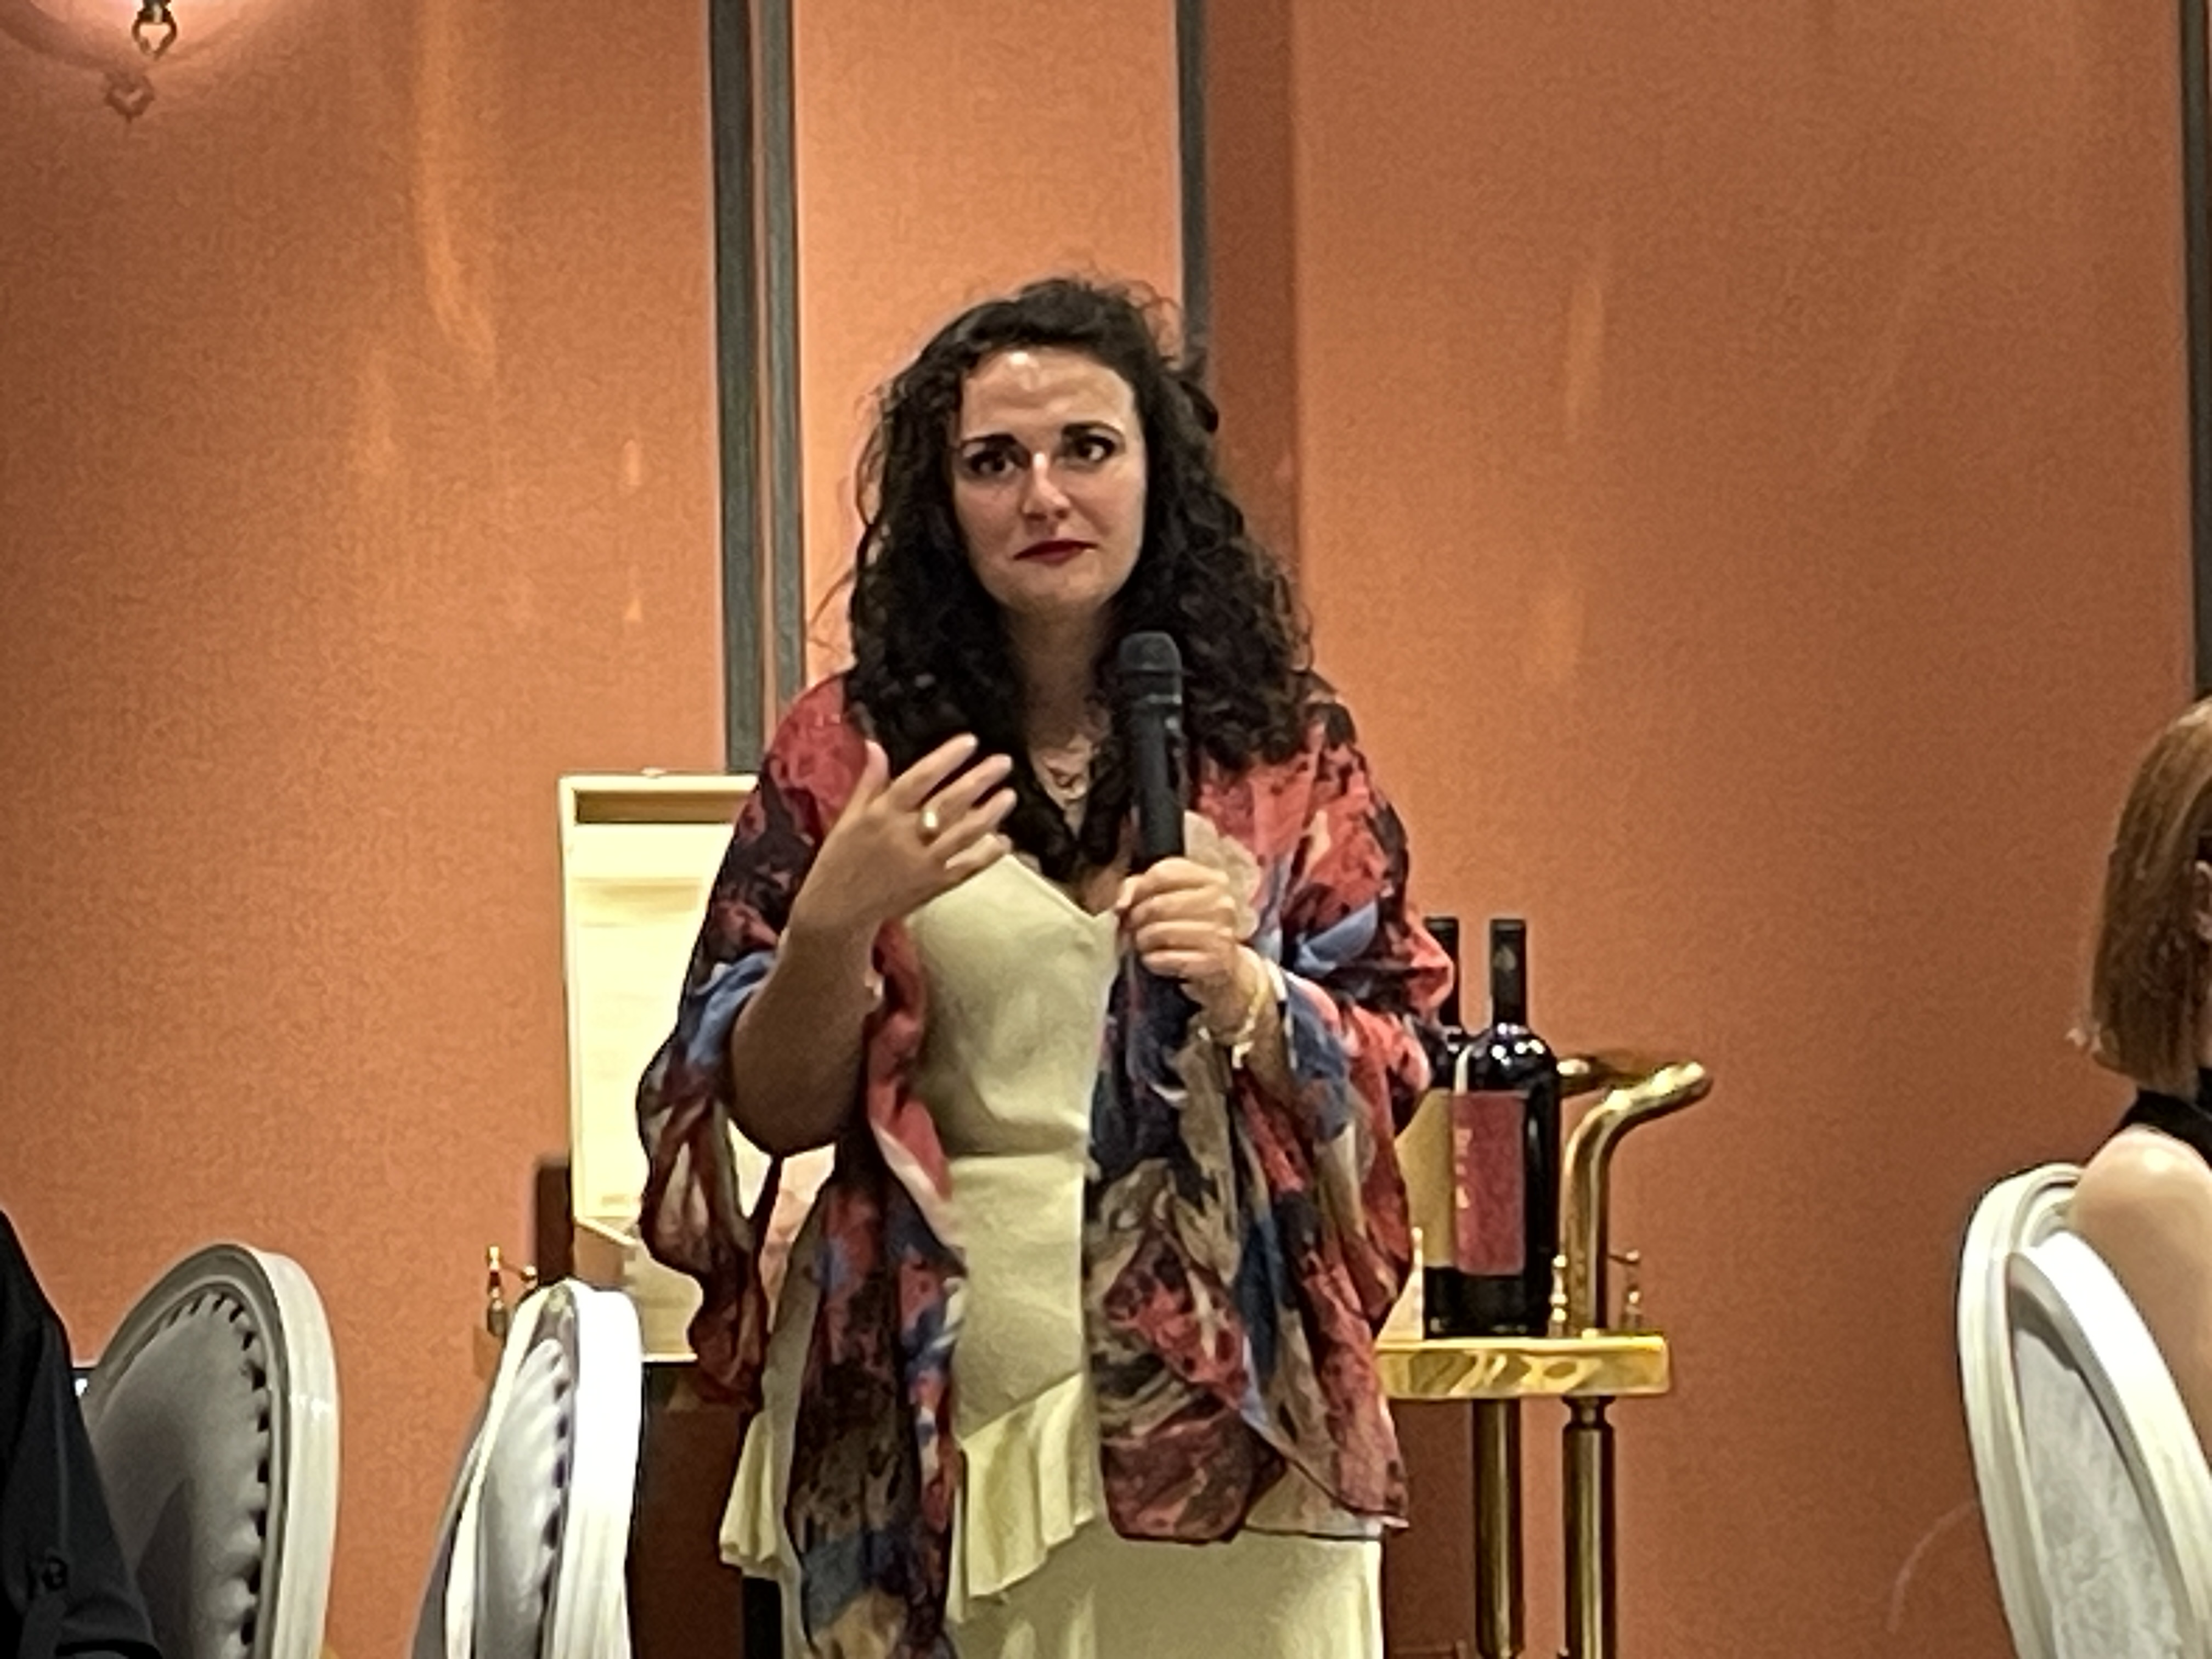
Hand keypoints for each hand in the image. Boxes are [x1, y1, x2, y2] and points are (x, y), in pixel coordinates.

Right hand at [790, 736, 1016, 939]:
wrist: (837, 910)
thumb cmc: (840, 859)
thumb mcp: (848, 817)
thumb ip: (869, 782)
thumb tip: (875, 745)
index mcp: (882, 814)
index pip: (919, 779)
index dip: (946, 759)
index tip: (970, 742)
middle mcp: (905, 836)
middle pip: (949, 803)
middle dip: (979, 780)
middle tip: (1004, 762)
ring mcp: (922, 863)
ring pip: (963, 834)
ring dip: (990, 814)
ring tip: (1009, 796)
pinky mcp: (933, 886)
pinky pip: (966, 868)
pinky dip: (986, 856)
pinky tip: (1004, 841)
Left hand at [1115, 856, 1256, 1025]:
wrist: (1222, 966)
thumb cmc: (1188, 926)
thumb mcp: (1167, 896)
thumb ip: (1137, 887)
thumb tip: (1121, 904)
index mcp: (1213, 879)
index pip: (1163, 873)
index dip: (1138, 890)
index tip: (1130, 903)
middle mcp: (1222, 903)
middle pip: (1158, 904)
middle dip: (1136, 919)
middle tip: (1133, 928)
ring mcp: (1221, 933)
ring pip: (1160, 932)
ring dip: (1142, 941)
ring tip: (1144, 944)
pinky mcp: (1214, 962)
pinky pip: (1166, 958)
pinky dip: (1152, 960)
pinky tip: (1155, 960)